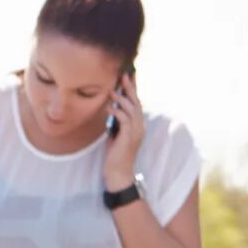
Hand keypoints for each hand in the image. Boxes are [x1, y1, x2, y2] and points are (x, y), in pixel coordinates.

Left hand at [102, 74, 143, 192]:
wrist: (118, 172)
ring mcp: (136, 131)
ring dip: (120, 98)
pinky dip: (116, 111)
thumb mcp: (116, 135)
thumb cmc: (115, 155)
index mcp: (138, 125)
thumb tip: (111, 109)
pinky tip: (107, 108)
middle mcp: (140, 126)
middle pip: (136, 102)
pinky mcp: (129, 136)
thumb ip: (117, 123)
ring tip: (111, 90)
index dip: (133, 90)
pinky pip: (123, 119)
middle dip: (130, 88)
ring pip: (131, 109)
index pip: (137, 104)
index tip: (129, 77)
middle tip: (123, 75)